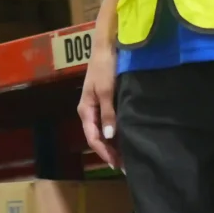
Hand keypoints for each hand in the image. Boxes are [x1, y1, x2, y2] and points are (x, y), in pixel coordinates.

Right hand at [78, 40, 119, 169]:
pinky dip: (117, 134)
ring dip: (114, 145)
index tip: (117, 165)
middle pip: (98, 137)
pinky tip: (127, 139)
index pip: (93, 138)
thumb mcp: (106, 91)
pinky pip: (110, 123)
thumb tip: (109, 137)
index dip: (104, 153)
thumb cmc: (105, 67)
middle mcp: (90, 111)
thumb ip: (108, 114)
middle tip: (126, 166)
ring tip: (128, 157)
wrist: (107, 46)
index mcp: (86, 110)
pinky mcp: (106, 102)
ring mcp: (97, 107)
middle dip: (110, 152)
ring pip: (104, 132)